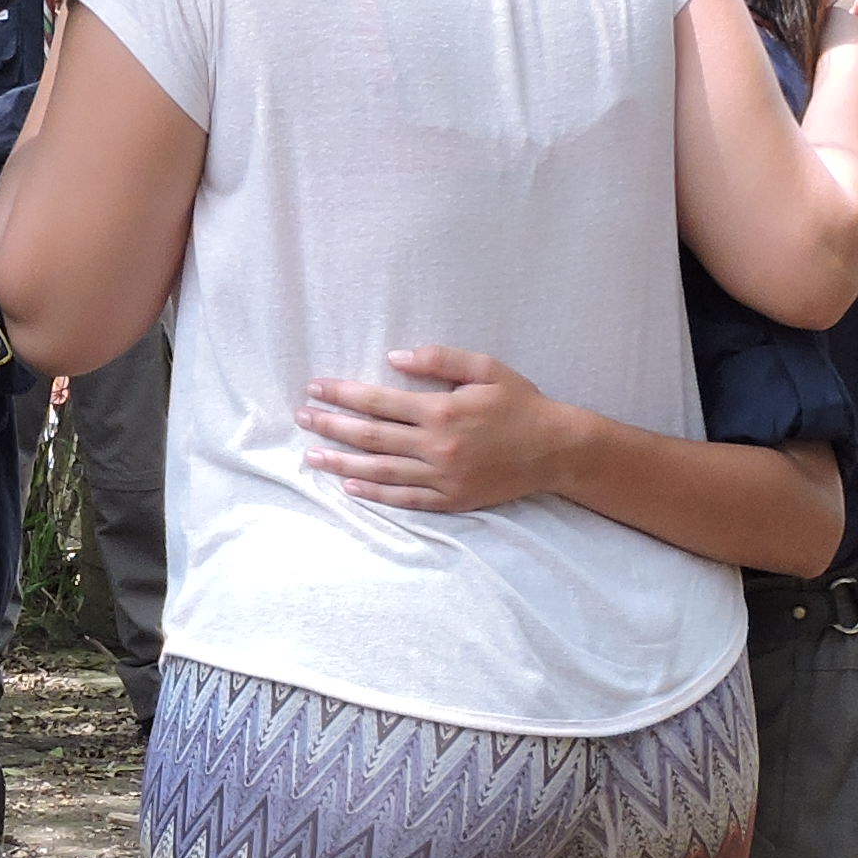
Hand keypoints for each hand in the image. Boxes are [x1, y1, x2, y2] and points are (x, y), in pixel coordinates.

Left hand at [295, 346, 574, 513]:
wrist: (556, 449)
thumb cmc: (520, 403)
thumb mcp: (486, 368)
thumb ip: (440, 359)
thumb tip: (394, 357)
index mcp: (442, 410)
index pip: (378, 401)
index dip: (342, 394)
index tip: (315, 388)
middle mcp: (437, 446)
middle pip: (370, 437)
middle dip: (331, 426)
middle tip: (301, 418)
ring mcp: (442, 477)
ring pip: (380, 471)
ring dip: (341, 463)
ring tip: (311, 456)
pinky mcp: (451, 499)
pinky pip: (405, 499)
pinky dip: (375, 494)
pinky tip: (350, 487)